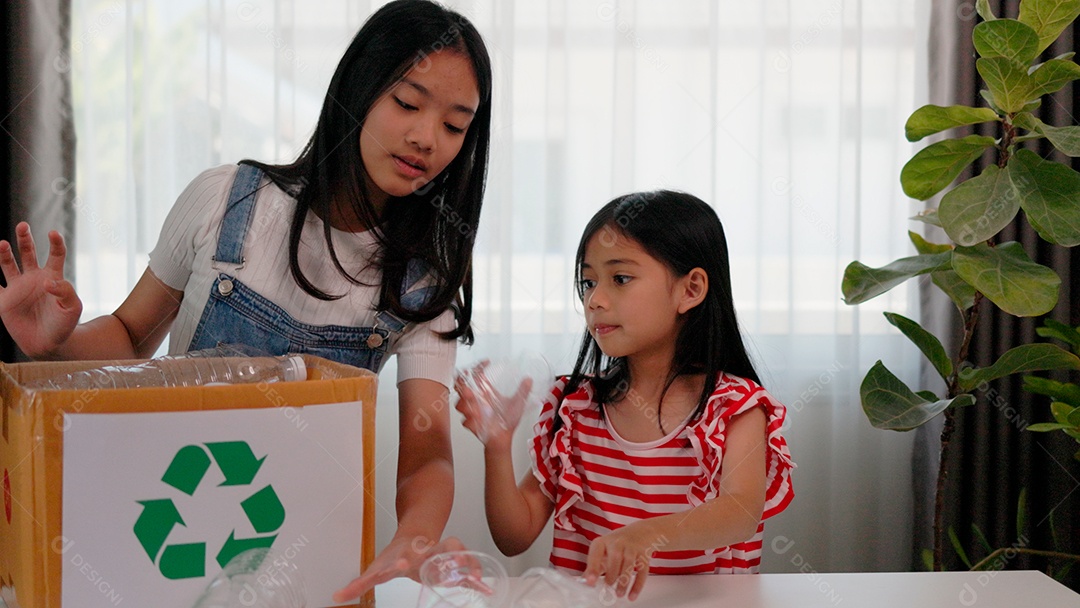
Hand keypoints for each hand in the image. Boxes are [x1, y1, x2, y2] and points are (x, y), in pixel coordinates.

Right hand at [0, 222, 81, 357]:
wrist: (49, 343)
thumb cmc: (65, 324)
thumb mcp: (72, 308)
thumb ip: (65, 292)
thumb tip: (48, 281)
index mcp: (53, 276)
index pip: (55, 254)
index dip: (55, 243)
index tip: (53, 233)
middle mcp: (34, 278)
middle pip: (28, 252)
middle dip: (24, 239)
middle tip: (23, 225)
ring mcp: (18, 288)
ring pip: (8, 264)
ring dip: (4, 254)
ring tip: (1, 244)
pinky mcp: (4, 301)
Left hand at [332, 534, 466, 602]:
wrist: (415, 534)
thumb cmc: (396, 554)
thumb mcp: (376, 568)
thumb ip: (358, 585)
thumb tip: (336, 597)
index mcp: (404, 557)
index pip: (400, 560)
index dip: (398, 563)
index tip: (398, 565)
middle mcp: (424, 552)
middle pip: (434, 550)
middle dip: (442, 555)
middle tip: (450, 560)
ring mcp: (440, 554)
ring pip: (455, 552)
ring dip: (464, 561)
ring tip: (473, 574)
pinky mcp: (450, 563)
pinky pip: (465, 569)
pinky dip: (476, 577)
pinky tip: (484, 586)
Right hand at [454, 360, 531, 447]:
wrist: (504, 438)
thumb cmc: (508, 420)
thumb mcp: (517, 403)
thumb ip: (523, 391)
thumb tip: (529, 380)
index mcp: (485, 392)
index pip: (476, 374)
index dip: (478, 366)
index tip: (486, 362)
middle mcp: (476, 400)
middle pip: (460, 386)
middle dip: (461, 384)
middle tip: (469, 387)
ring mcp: (472, 412)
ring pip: (459, 404)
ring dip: (465, 404)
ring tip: (473, 406)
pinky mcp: (471, 424)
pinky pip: (465, 421)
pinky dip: (470, 421)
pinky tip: (477, 422)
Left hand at [583, 522, 663, 600]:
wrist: (641, 531)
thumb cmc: (618, 544)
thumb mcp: (604, 551)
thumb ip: (594, 565)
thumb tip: (584, 581)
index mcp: (603, 542)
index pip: (596, 553)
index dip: (593, 567)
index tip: (590, 581)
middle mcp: (618, 542)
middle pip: (614, 558)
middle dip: (611, 575)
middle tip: (608, 588)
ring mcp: (632, 547)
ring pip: (629, 564)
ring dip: (623, 581)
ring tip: (619, 594)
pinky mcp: (644, 554)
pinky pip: (642, 571)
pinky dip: (637, 585)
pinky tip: (632, 595)